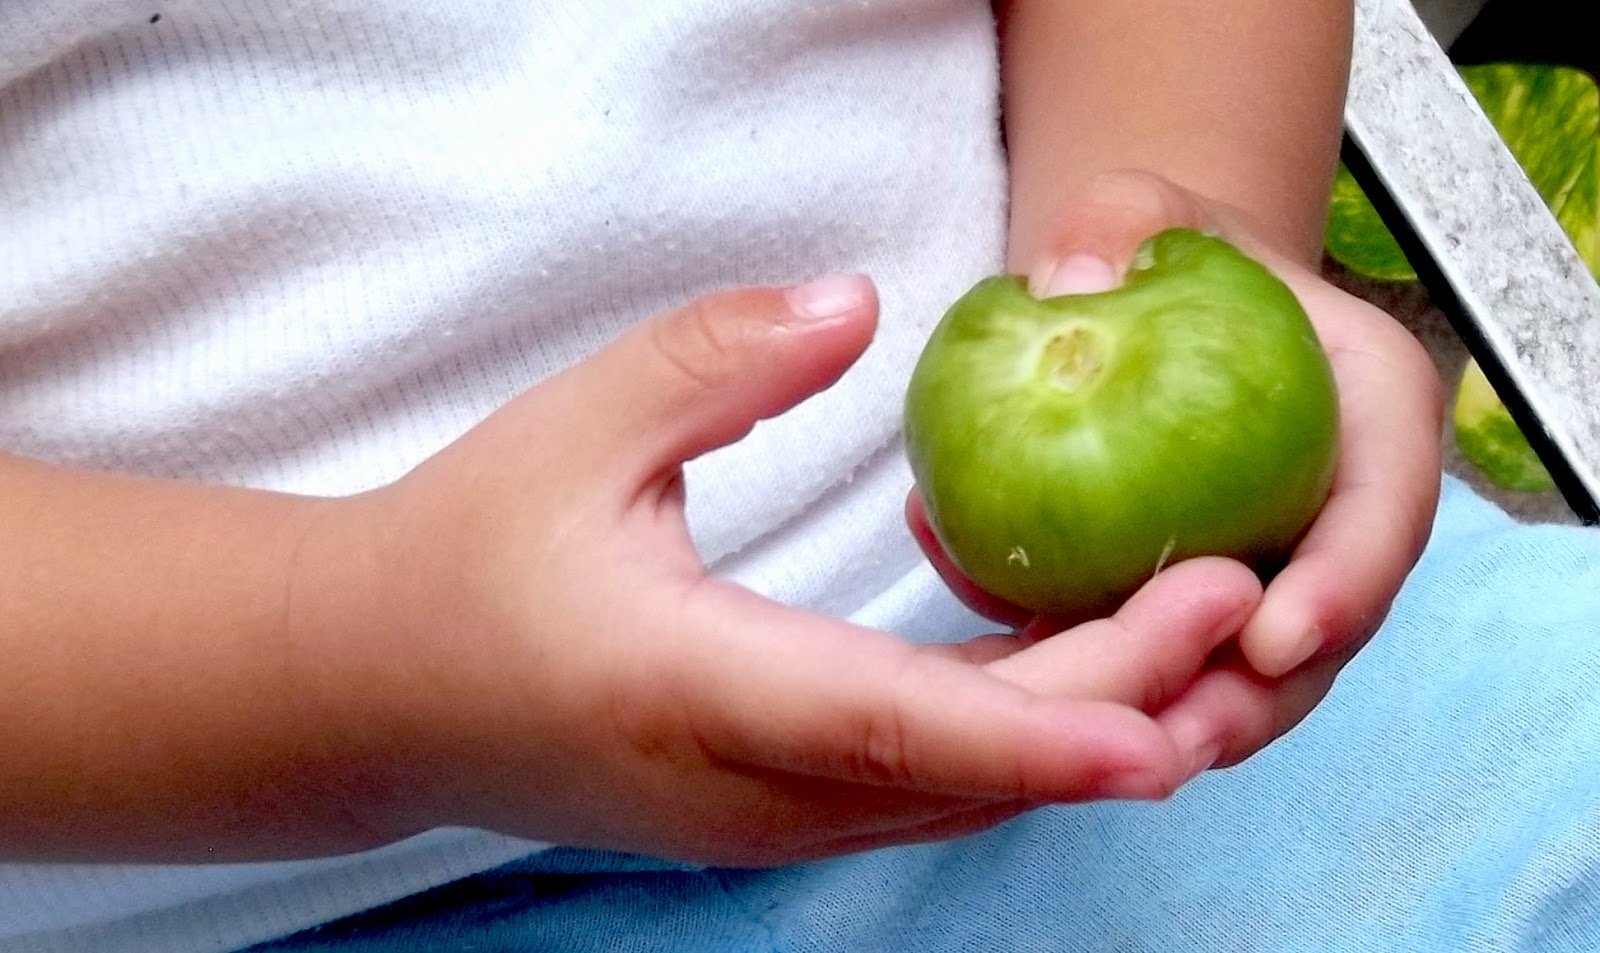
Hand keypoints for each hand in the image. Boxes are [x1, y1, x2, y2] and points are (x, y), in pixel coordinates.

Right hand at [329, 273, 1263, 866]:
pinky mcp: (761, 815)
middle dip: (1112, 702)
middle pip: (958, 770)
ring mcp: (752, 820)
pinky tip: (1077, 664)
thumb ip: (719, 362)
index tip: (1167, 720)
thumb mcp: (574, 427)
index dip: (1035, 735)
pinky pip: (916, 786)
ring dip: (1078, 726)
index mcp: (683, 688)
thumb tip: (861, 306)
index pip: (885, 729)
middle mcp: (735, 788)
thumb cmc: (461, 552)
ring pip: (951, 793)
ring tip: (1188, 626)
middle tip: (1231, 597)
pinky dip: (1012, 736)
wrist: (371, 690)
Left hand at [910, 170, 1443, 769]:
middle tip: (1175, 738)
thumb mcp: (1141, 205)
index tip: (1276, 637)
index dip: (1342, 588)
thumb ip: (1117, 223)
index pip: (1380, 516)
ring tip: (1087, 752)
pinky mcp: (1171, 597)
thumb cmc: (1160, 245)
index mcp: (1369, 418)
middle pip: (1314, 633)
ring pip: (1225, 671)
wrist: (1137, 293)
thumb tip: (1062, 292)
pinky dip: (1072, 666)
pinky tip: (995, 675)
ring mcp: (1253, 568)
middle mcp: (1325, 513)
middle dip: (1254, 700)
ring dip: (1163, 721)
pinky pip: (1129, 645)